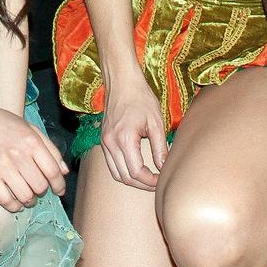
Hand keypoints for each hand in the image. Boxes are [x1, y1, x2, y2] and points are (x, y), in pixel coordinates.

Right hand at [0, 99, 68, 211]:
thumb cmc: (3, 123)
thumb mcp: (30, 128)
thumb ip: (50, 148)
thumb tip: (64, 171)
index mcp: (31, 141)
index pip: (52, 171)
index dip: (59, 185)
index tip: (59, 190)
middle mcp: (18, 155)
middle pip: (39, 186)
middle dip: (42, 191)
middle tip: (38, 188)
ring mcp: (2, 167)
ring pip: (25, 196)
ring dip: (30, 200)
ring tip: (29, 196)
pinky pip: (6, 201)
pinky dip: (14, 206)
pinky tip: (16, 202)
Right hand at [95, 72, 166, 189]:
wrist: (122, 82)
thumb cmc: (141, 98)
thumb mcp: (156, 122)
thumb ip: (160, 148)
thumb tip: (163, 168)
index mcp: (124, 139)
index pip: (136, 172)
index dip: (150, 181)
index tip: (161, 179)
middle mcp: (110, 143)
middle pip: (124, 177)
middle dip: (142, 184)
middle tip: (157, 183)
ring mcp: (104, 142)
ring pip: (116, 173)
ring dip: (132, 180)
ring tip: (148, 179)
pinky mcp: (104, 140)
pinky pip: (111, 164)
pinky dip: (123, 171)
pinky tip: (136, 168)